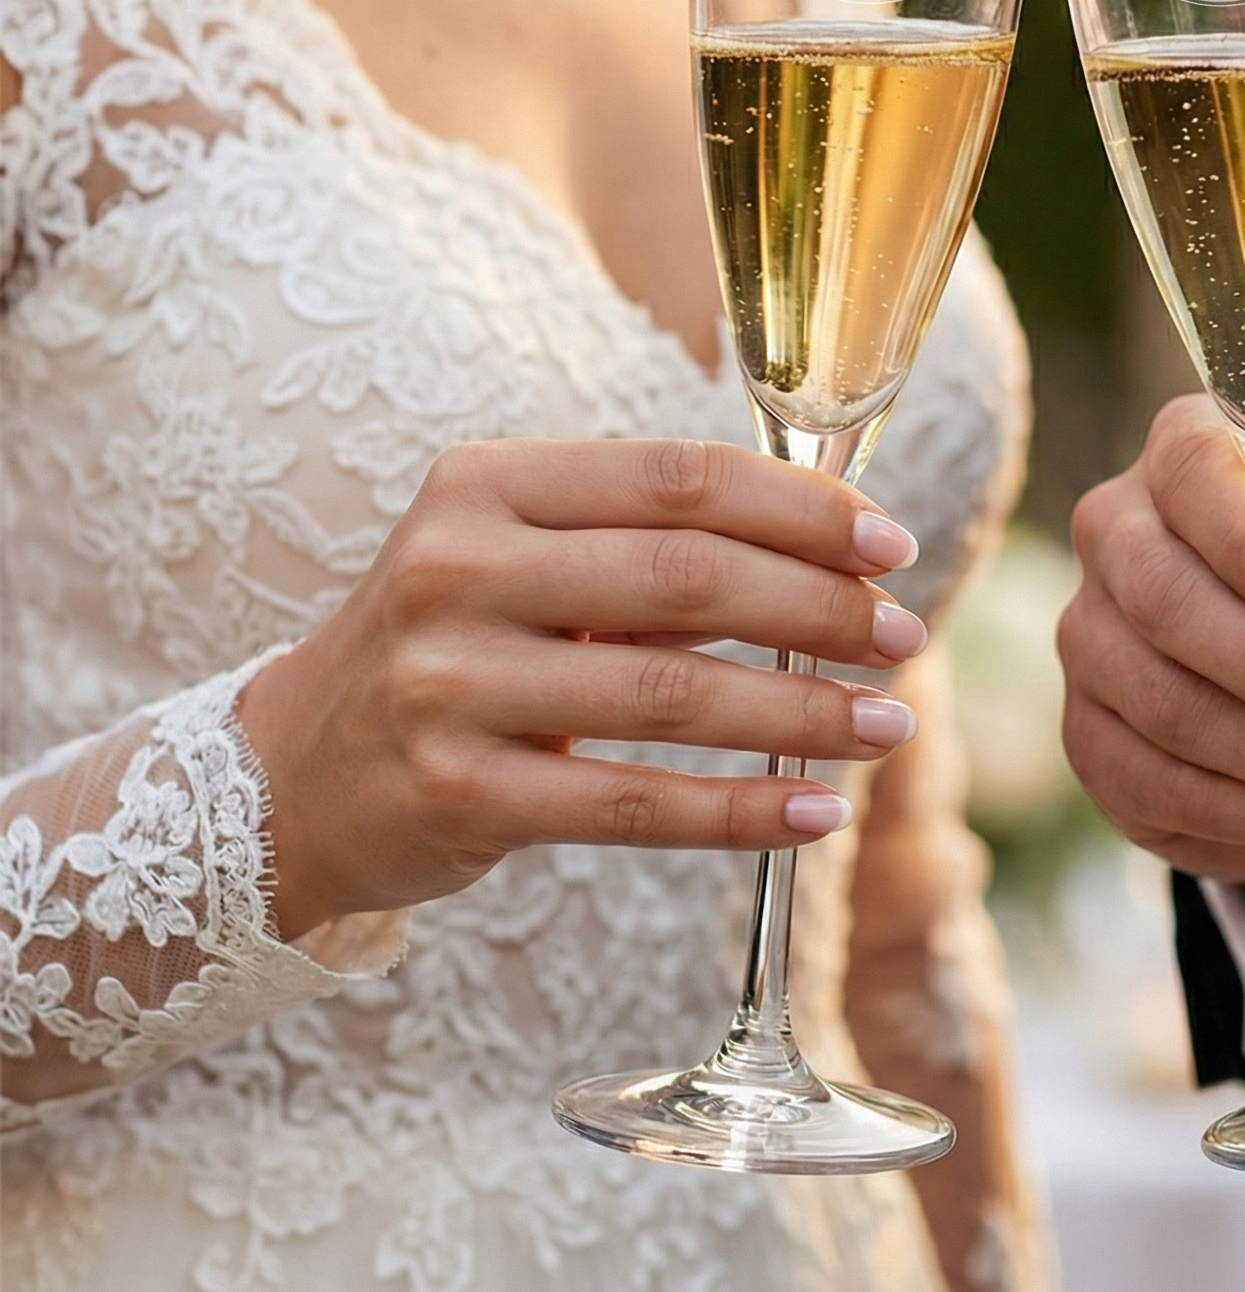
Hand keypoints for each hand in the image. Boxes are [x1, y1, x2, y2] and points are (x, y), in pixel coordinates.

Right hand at [239, 437, 931, 941]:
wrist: (291, 775)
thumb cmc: (454, 644)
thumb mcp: (517, 555)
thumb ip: (646, 539)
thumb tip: (835, 552)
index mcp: (486, 483)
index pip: (676, 477)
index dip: (800, 508)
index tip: (889, 545)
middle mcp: (459, 568)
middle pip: (687, 576)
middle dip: (820, 607)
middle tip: (906, 634)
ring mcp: (451, 684)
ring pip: (672, 693)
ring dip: (803, 712)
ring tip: (890, 722)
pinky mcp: (458, 793)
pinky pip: (633, 804)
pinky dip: (740, 810)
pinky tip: (817, 813)